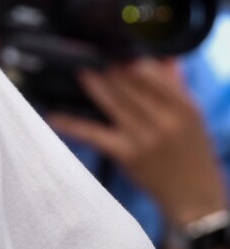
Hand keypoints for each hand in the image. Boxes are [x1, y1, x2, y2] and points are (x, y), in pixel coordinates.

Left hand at [47, 58, 227, 227]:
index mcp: (183, 106)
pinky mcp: (125, 154)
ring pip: (111, 101)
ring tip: (79, 69)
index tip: (115, 50)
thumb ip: (175, 84)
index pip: (151, 73)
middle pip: (128, 84)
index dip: (129, 59)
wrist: (195, 198)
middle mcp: (164, 120)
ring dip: (92, 83)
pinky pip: (94, 134)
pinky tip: (54, 115)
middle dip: (108, 68)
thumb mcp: (192, 116)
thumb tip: (161, 55)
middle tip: (92, 55)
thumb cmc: (191, 152)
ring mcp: (143, 138)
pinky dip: (72, 124)